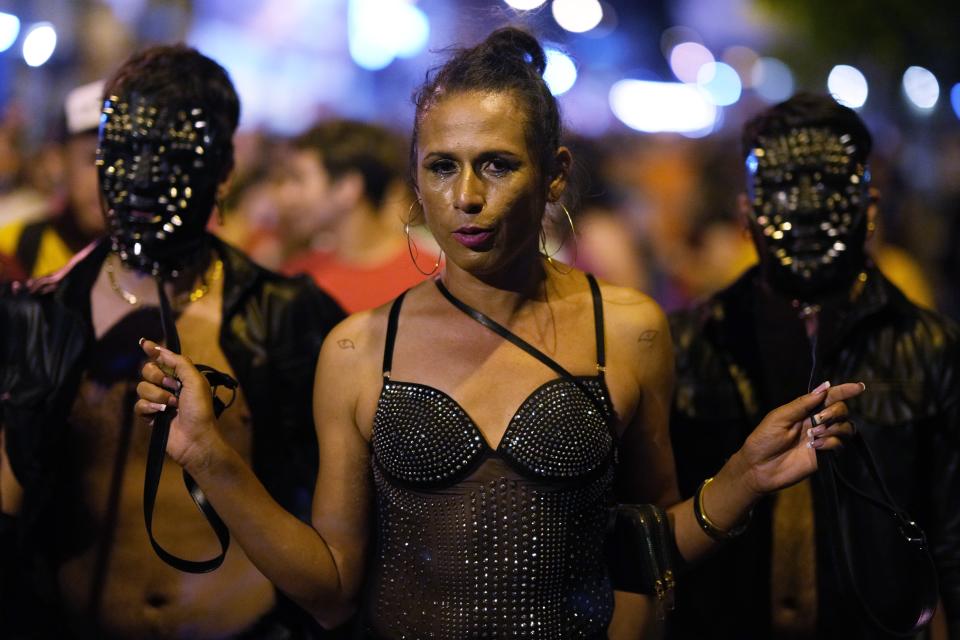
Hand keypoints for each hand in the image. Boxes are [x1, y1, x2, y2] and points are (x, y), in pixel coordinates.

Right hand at [134, 338, 222, 469]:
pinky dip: (149, 407)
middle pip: (147, 370)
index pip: (163, 359)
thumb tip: (160, 350)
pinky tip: (160, 413)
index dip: (153, 350)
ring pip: (141, 387)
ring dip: (157, 395)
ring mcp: (158, 400)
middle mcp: (168, 386)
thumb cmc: (200, 410)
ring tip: (171, 405)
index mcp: (181, 376)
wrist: (195, 438)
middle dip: (157, 376)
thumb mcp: (195, 381)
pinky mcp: (150, 415)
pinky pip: (139, 404)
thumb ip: (179, 363)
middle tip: (172, 386)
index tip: (144, 343)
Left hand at [737, 381, 864, 495]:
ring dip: (833, 428)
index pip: (829, 397)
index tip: (859, 387)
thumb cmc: (764, 439)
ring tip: (813, 434)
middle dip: (834, 412)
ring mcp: (822, 438)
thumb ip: (802, 403)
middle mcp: (817, 422)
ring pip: (846, 427)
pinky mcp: (824, 455)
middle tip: (817, 420)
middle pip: (841, 410)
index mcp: (805, 410)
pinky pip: (839, 445)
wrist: (758, 467)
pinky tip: (814, 446)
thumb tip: (825, 387)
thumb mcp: (779, 417)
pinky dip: (830, 443)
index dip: (845, 391)